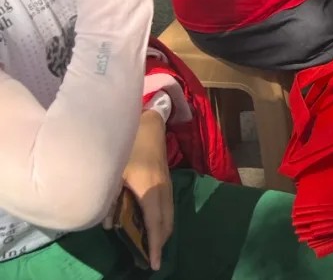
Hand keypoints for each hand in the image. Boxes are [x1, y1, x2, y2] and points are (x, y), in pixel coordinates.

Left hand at [110, 112, 172, 270]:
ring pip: (169, 214)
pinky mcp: (166, 180)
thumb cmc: (128, 145)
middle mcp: (163, 190)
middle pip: (167, 221)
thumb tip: (108, 225)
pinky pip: (167, 206)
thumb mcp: (115, 171)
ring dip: (162, 232)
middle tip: (152, 261)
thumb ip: (111, 199)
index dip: (155, 244)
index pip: (155, 223)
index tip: (154, 263)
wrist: (148, 122)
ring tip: (152, 248)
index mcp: (150, 189)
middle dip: (161, 242)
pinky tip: (153, 226)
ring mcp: (167, 184)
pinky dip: (162, 220)